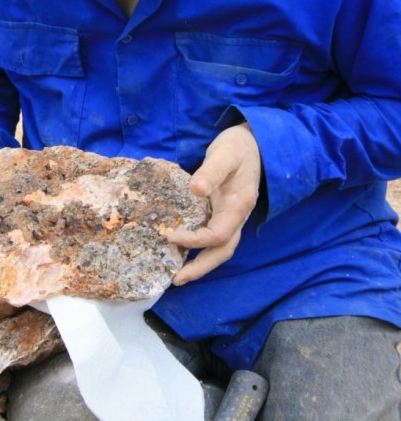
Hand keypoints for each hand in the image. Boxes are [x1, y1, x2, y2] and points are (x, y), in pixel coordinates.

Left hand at [168, 123, 260, 284]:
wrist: (251, 142)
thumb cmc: (237, 147)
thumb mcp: (225, 154)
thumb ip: (212, 171)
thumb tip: (196, 189)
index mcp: (239, 206)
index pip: (218, 234)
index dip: (195, 241)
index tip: (171, 236)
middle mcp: (237, 216)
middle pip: (222, 251)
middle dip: (200, 268)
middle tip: (175, 279)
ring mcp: (231, 216)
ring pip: (219, 247)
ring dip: (200, 263)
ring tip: (177, 274)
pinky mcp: (224, 212)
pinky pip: (213, 236)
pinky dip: (199, 248)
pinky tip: (182, 249)